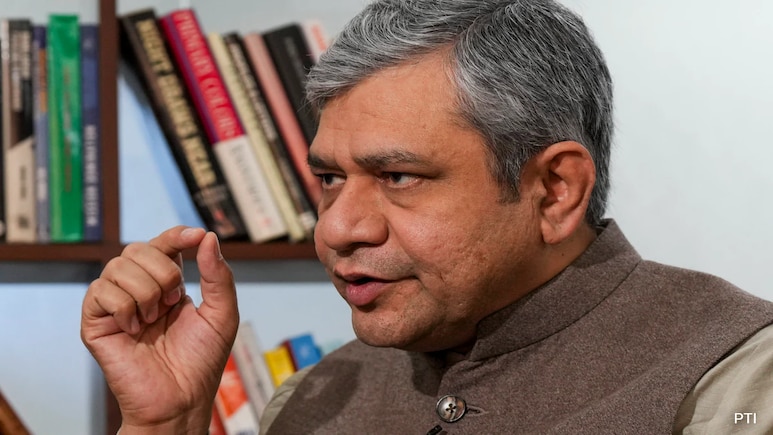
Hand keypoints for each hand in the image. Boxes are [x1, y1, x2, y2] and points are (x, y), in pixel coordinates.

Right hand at [81, 226, 238, 432]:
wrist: (181, 400)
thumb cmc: (201, 363)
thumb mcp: (222, 314)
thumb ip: (218, 275)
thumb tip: (207, 238)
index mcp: (167, 285)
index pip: (163, 245)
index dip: (176, 235)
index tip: (195, 235)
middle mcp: (139, 290)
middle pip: (138, 248)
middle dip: (164, 270)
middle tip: (173, 302)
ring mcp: (116, 305)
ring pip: (118, 266)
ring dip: (146, 291)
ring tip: (154, 319)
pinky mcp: (95, 323)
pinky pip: (99, 291)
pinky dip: (123, 306)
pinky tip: (134, 328)